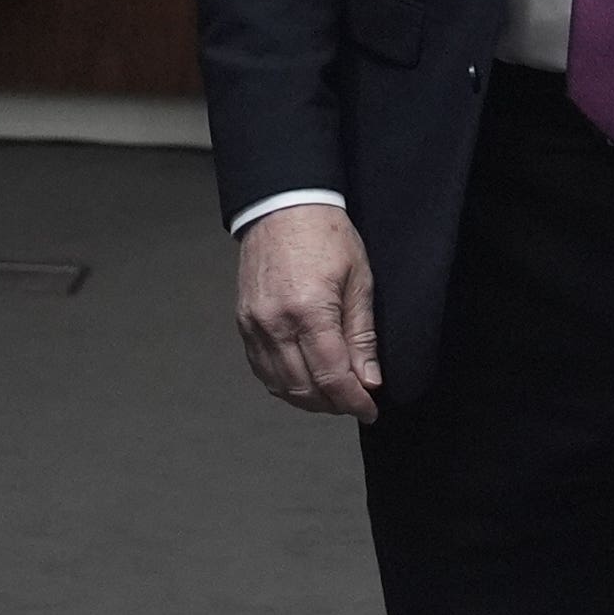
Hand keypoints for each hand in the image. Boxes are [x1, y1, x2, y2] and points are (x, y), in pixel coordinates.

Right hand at [237, 203, 380, 421]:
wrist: (283, 205)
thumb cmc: (325, 234)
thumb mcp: (359, 281)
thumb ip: (362, 336)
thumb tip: (369, 380)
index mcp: (309, 310)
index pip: (332, 377)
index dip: (354, 402)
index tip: (370, 410)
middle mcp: (275, 322)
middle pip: (304, 389)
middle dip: (334, 404)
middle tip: (356, 401)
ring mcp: (254, 324)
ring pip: (280, 385)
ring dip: (309, 399)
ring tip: (332, 394)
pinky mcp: (243, 321)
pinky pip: (261, 368)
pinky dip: (284, 383)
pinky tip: (304, 380)